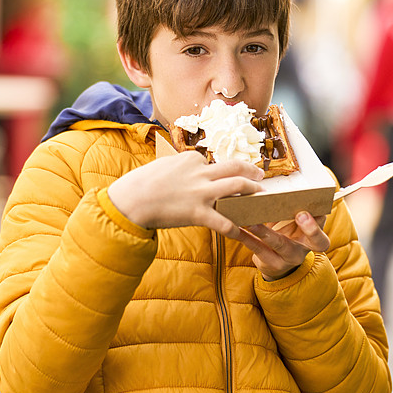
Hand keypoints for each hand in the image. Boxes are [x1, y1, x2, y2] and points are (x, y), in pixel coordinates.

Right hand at [107, 151, 263, 233]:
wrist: (131, 200)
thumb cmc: (143, 183)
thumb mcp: (164, 164)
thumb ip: (182, 165)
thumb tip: (192, 164)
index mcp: (192, 160)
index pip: (215, 163)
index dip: (221, 171)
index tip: (226, 176)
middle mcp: (201, 173)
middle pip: (235, 167)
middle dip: (252, 171)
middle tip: (261, 176)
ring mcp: (202, 193)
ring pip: (237, 186)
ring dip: (253, 191)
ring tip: (261, 197)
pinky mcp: (198, 213)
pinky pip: (224, 221)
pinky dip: (235, 228)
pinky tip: (241, 233)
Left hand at [227, 212, 329, 280]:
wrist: (276, 261)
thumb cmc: (285, 232)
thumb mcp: (293, 221)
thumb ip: (292, 208)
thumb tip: (277, 186)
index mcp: (315, 235)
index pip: (326, 228)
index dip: (320, 223)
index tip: (308, 211)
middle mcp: (306, 248)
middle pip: (317, 242)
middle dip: (310, 228)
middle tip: (300, 215)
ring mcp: (290, 258)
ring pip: (281, 244)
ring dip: (266, 231)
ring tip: (251, 221)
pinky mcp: (271, 264)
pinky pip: (258, 249)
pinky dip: (247, 238)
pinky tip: (236, 229)